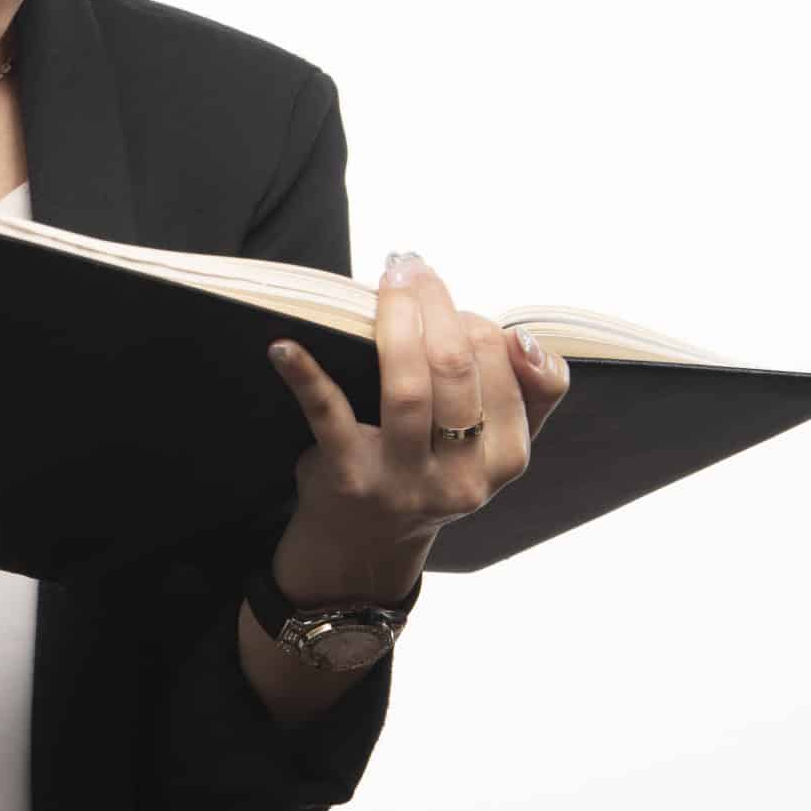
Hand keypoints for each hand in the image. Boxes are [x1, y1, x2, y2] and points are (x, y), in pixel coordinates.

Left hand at [265, 251, 573, 562]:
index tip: (453, 301)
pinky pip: (329, 415)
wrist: (364, 542)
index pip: (512, 374)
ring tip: (385, 285)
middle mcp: (462, 477)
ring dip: (394, 324)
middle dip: (435, 307)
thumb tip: (522, 336)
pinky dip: (306, 375)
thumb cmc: (428, 468)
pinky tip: (285, 346)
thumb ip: (525, 392)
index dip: (482, 326)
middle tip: (410, 268)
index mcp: (506, 459)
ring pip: (408, 389)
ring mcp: (404, 481)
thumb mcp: (490, 445)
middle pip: (457, 372)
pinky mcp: (350, 478)